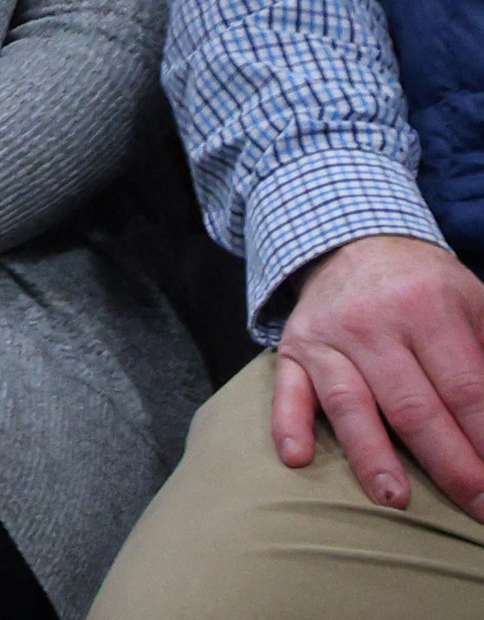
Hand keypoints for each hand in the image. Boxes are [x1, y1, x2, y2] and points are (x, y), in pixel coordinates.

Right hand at [273, 235, 483, 518]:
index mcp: (427, 307)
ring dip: (373, 456)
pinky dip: (289, 424)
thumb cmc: (426, 287)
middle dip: (451, 466)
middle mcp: (372, 323)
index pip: (465, 389)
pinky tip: (298, 457)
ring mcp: (328, 338)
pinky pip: (287, 390)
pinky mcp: (293, 349)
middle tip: (479, 508)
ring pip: (351, 404)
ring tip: (396, 500)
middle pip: (414, 407)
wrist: (352, 243)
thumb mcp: (474, 303)